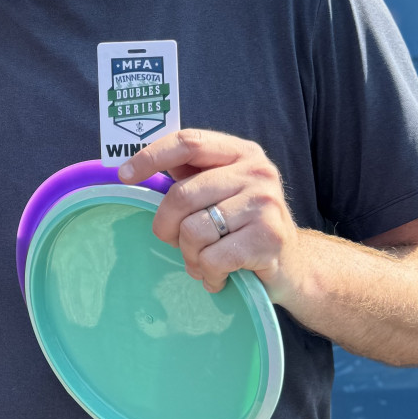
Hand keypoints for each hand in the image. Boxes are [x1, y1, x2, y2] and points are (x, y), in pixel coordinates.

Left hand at [119, 129, 301, 296]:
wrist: (293, 265)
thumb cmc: (242, 226)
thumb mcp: (220, 191)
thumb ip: (189, 177)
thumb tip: (133, 169)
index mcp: (239, 152)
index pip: (187, 142)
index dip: (151, 157)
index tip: (124, 175)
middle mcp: (256, 171)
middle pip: (181, 195)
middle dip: (166, 227)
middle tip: (175, 241)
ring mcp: (265, 203)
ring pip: (193, 230)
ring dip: (190, 255)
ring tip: (204, 260)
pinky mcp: (269, 238)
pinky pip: (212, 259)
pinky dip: (208, 274)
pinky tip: (219, 275)